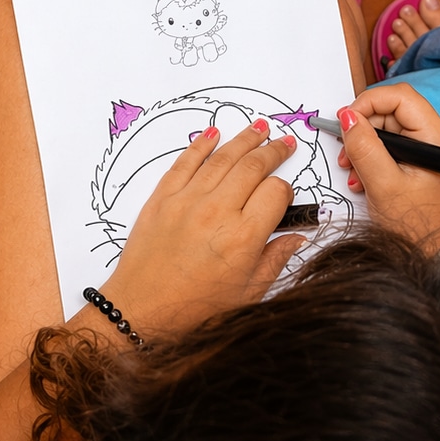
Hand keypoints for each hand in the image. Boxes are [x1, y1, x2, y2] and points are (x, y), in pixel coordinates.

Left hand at [99, 120, 303, 339]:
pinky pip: (184, 162)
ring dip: (244, 139)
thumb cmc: (195, 310)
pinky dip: (200, 145)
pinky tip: (213, 133)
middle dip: (273, 151)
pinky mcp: (161, 199)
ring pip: (222, 158)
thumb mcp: (248, 294)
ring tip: (259, 128)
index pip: (277, 192)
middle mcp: (217, 212)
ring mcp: (187, 201)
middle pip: (253, 166)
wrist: (142, 312)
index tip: (282, 197)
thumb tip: (296, 236)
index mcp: (243, 238)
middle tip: (284, 143)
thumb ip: (275, 260)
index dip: (285, 191)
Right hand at [335, 83, 439, 250]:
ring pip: (385, 127)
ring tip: (354, 170)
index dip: (368, 103)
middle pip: (390, 111)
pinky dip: (369, 156)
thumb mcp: (382, 184)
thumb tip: (348, 118)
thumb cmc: (414, 225)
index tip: (345, 119)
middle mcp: (437, 136)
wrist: (425, 252)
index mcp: (438, 138)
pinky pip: (387, 143)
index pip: (400, 97)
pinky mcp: (418, 156)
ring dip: (362, 145)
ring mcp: (428, 146)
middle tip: (346, 152)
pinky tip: (363, 176)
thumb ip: (364, 148)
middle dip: (363, 129)